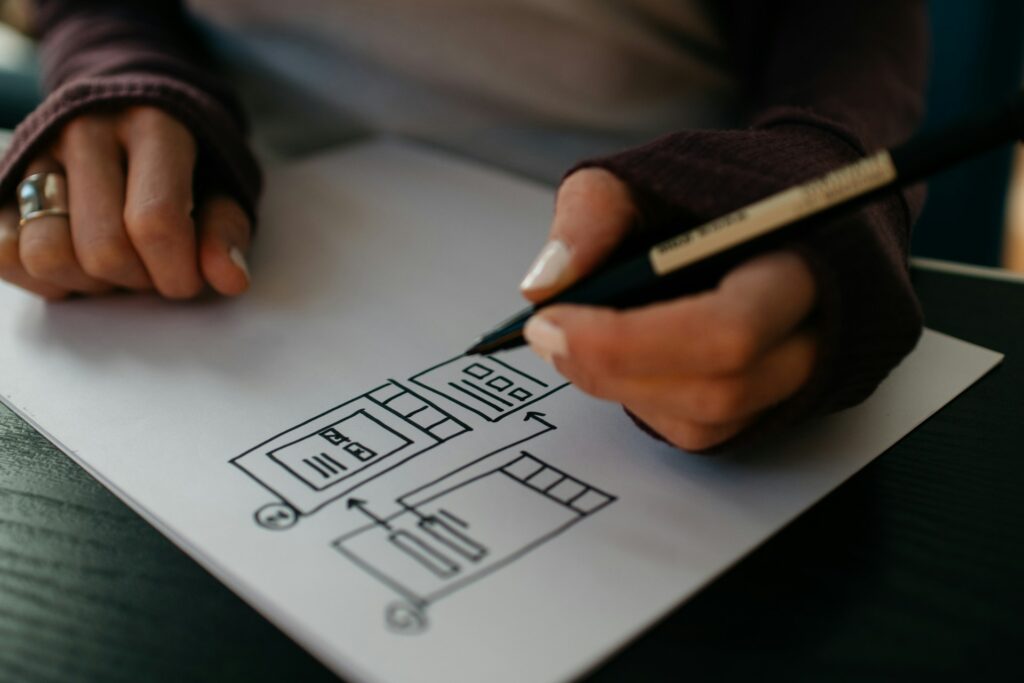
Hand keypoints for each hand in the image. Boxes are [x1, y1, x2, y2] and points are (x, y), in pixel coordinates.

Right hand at [0, 106, 250, 299]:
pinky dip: (44, 279)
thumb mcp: (226, 186)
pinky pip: (4, 254)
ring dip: (89, 284)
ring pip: (46, 253)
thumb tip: (230, 279)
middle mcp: (85, 131)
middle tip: (155, 271)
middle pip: (104, 248)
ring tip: (118, 268)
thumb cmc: (189, 161)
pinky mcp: (4, 180)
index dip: (176, 272)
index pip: (155, 220)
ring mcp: (36, 153)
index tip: (188, 282)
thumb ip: (227, 231)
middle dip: (138, 281)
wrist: (133, 109)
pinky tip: (79, 267)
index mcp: (152, 126)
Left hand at [519, 169, 818, 450]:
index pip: (729, 328)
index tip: (551, 319)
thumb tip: (544, 285)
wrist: (781, 207)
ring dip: (620, 388)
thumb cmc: (720, 187)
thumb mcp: (647, 170)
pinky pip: (702, 432)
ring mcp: (804, 379)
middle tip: (545, 336)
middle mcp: (821, 332)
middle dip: (615, 368)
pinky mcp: (773, 406)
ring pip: (706, 421)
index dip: (632, 340)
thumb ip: (593, 213)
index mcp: (809, 258)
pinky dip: (643, 400)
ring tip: (571, 342)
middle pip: (720, 389)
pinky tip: (616, 360)